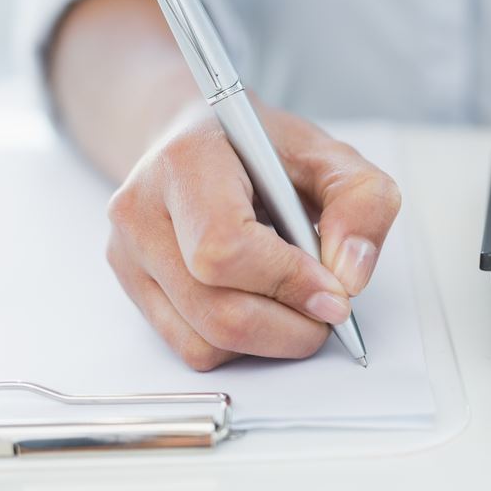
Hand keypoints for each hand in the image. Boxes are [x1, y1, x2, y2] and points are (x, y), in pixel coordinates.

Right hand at [105, 99, 401, 370]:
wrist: (198, 140)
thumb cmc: (262, 150)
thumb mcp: (330, 156)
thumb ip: (362, 203)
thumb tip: (350, 276)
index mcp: (187, 161)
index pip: (225, 249)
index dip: (288, 282)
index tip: (336, 293)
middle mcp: (141, 210)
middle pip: (216, 311)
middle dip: (290, 327)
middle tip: (329, 309)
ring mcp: (128, 255)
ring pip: (204, 342)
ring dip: (270, 340)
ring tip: (294, 300)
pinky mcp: (132, 291)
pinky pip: (193, 350)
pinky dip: (241, 345)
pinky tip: (259, 304)